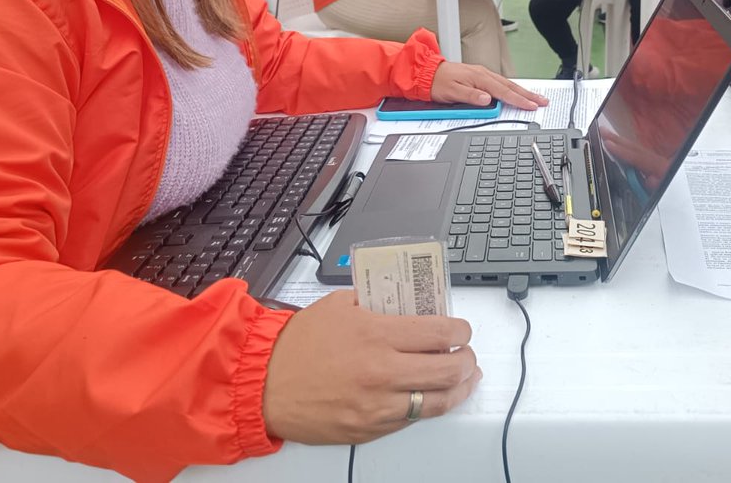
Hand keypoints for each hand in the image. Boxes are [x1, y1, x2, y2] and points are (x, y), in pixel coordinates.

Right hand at [263, 291, 479, 443]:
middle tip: (467, 353)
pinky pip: (410, 420)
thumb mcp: (339, 305)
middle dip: (467, 360)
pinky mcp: (369, 429)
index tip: (462, 330)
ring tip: (465, 379)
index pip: (440, 332)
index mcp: (377, 335)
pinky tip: (431, 396)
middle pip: (449, 370)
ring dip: (459, 388)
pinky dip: (426, 407)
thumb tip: (404, 301)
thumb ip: (375, 300)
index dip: (461, 331)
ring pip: (437, 402)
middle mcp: (382, 371)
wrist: (263, 383)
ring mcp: (377, 405)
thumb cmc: (297, 346)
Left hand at [431, 60, 547, 110]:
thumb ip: (471, 97)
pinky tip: (517, 92)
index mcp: (479, 78)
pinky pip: (501, 83)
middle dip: (528, 95)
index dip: (519, 100)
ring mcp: (482, 74)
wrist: (426, 72)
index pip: (503, 92)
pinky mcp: (480, 77)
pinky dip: (512, 88)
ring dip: (522, 91)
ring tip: (535, 98)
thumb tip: (488, 100)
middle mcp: (483, 74)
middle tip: (542, 101)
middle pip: (510, 86)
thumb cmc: (438, 82)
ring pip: (507, 84)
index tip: (531, 106)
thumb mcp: (452, 92)